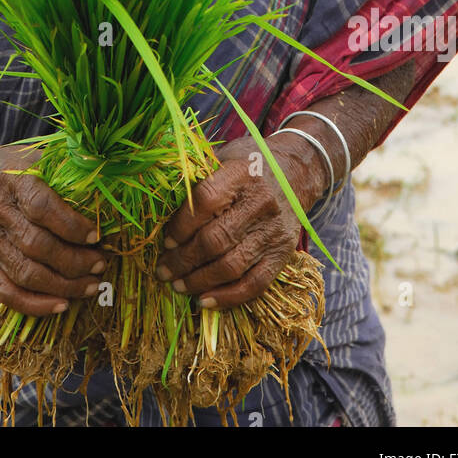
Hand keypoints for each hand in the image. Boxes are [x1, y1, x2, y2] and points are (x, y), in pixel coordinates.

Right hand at [0, 143, 105, 316]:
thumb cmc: (19, 170)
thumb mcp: (40, 158)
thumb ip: (68, 171)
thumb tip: (108, 190)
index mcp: (13, 181)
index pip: (41, 207)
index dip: (72, 226)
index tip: (97, 236)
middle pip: (36, 245)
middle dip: (74, 261)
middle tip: (101, 264)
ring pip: (25, 273)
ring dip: (63, 285)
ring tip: (91, 286)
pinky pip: (7, 293)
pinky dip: (36, 305)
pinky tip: (62, 304)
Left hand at [155, 135, 315, 310]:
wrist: (297, 172)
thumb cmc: (250, 165)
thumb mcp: (224, 156)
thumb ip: (197, 177)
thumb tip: (160, 204)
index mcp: (242, 173)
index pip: (206, 200)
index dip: (182, 224)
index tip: (166, 240)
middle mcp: (261, 202)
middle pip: (216, 239)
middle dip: (184, 260)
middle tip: (163, 271)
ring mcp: (273, 231)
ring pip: (232, 266)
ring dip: (199, 281)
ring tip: (178, 285)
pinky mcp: (283, 253)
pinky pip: (255, 284)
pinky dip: (228, 297)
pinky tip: (204, 300)